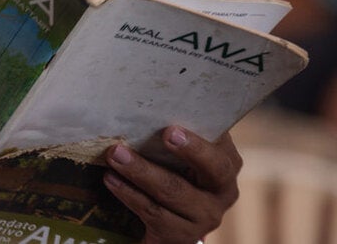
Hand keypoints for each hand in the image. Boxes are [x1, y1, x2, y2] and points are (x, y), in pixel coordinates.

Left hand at [103, 127, 240, 242]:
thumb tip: (141, 105)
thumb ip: (171, 132)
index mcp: (226, 162)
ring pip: (174, 191)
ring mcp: (206, 216)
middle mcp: (223, 190)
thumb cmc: (170, 172)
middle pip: (213, 169)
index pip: (221, 144)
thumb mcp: (176, 154)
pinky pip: (155, 213)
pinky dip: (129, 194)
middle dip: (191, 150)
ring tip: (115, 155)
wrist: (166, 222)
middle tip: (166, 133)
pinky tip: (111, 179)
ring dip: (142, 171)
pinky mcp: (182, 235)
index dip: (202, 135)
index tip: (176, 125)